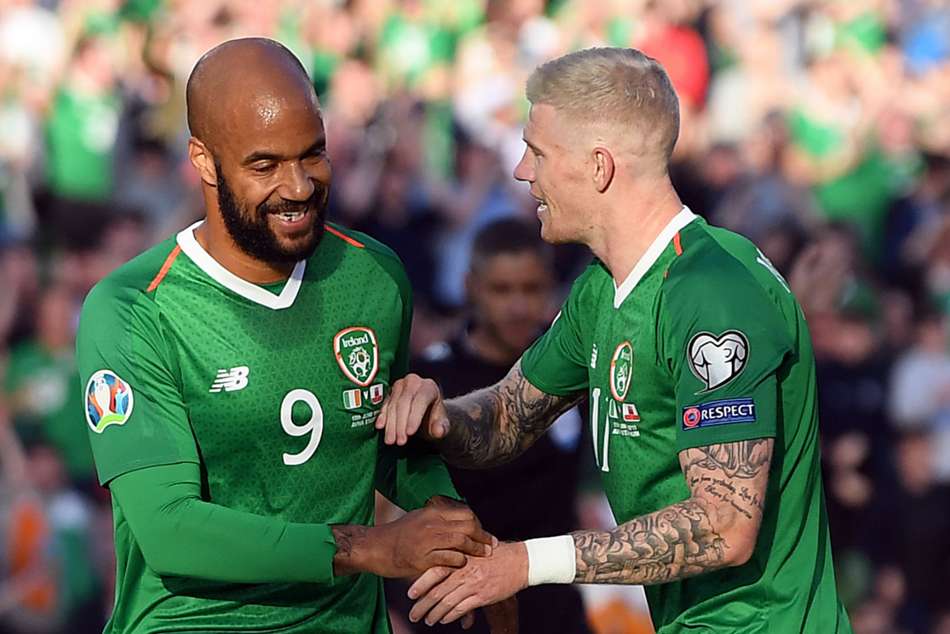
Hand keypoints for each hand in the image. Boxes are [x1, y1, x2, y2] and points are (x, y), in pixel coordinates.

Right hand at [365, 504, 493, 577]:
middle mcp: (431, 523)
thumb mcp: (419, 518)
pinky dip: (460, 561)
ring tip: (485, 555)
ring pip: (461, 540)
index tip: (484, 533)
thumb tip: (458, 519)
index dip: (478, 524)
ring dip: (476, 549)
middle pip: (467, 525)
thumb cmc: (397, 534)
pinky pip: (449, 558)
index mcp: (432, 512)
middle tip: (492, 545)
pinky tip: (463, 564)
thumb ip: (438, 518)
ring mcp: (427, 540)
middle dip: (483, 536)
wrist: (375, 547)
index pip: (465, 513)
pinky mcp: (422, 558)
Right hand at [376, 373, 450, 445]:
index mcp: (429, 387)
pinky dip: (382, 416)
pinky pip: (384, 405)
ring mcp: (399, 386)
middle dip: (401, 424)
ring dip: (391, 424)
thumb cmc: (434, 416)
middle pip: (404, 403)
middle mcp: (413, 382)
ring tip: (391, 440)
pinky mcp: (389, 392)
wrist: (426, 411)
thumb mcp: (441, 423)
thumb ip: (441, 426)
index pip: (420, 400)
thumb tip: (439, 431)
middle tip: (400, 441)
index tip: (410, 433)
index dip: (414, 417)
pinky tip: (380, 426)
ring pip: (393, 405)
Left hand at [407, 541, 527, 626]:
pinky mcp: (483, 596)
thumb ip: (458, 556)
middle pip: (438, 590)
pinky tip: (444, 620)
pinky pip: (462, 609)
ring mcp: (473, 584)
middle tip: (413, 613)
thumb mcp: (474, 549)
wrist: (520, 561)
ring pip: (448, 602)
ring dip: (435, 614)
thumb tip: (440, 567)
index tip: (410, 593)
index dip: (421, 583)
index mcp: (460, 557)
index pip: (435, 570)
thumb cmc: (496, 554)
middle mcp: (464, 571)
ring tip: (427, 620)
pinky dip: (451, 616)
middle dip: (423, 604)